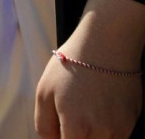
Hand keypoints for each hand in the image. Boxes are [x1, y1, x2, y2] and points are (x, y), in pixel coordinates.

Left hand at [35, 0, 144, 138]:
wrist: (105, 44)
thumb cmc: (71, 66)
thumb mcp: (43, 92)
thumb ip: (44, 125)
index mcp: (77, 127)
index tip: (60, 131)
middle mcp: (102, 133)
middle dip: (73, 136)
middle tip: (67, 117)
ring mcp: (120, 128)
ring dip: (90, 135)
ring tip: (82, 108)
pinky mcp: (131, 120)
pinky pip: (115, 136)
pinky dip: (105, 129)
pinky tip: (97, 107)